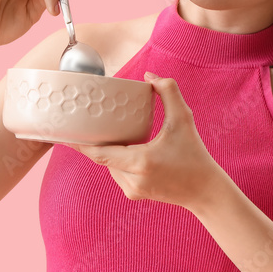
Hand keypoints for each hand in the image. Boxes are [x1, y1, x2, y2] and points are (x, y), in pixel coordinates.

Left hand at [64, 72, 226, 210]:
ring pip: (109, 165)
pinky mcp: (134, 194)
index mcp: (140, 162)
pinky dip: (118, 160)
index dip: (80, 143)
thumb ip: (169, 92)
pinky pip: (118, 173)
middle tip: (86, 123)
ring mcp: (132, 190)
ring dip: (108, 150)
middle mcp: (132, 180)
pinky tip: (123, 148)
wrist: (205, 191)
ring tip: (106, 132)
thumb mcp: (184, 119)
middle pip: (103, 157)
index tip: (67, 132)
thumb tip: (149, 76)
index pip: (100, 153)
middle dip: (96, 141)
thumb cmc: (195, 155)